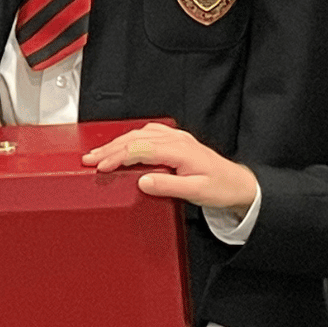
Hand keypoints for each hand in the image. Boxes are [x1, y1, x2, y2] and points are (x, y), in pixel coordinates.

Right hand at [83, 123, 258, 212]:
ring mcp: (176, 139)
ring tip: (98, 154)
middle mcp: (176, 140)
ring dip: (116, 143)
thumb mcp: (196, 192)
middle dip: (109, 149)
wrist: (239, 184)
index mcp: (179, 150)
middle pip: (134, 140)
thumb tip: (143, 181)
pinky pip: (147, 134)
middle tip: (88, 159)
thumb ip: (168, 185)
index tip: (100, 167)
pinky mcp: (176, 142)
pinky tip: (123, 144)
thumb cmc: (221, 188)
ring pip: (139, 135)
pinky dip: (130, 139)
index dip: (117, 157)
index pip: (139, 150)